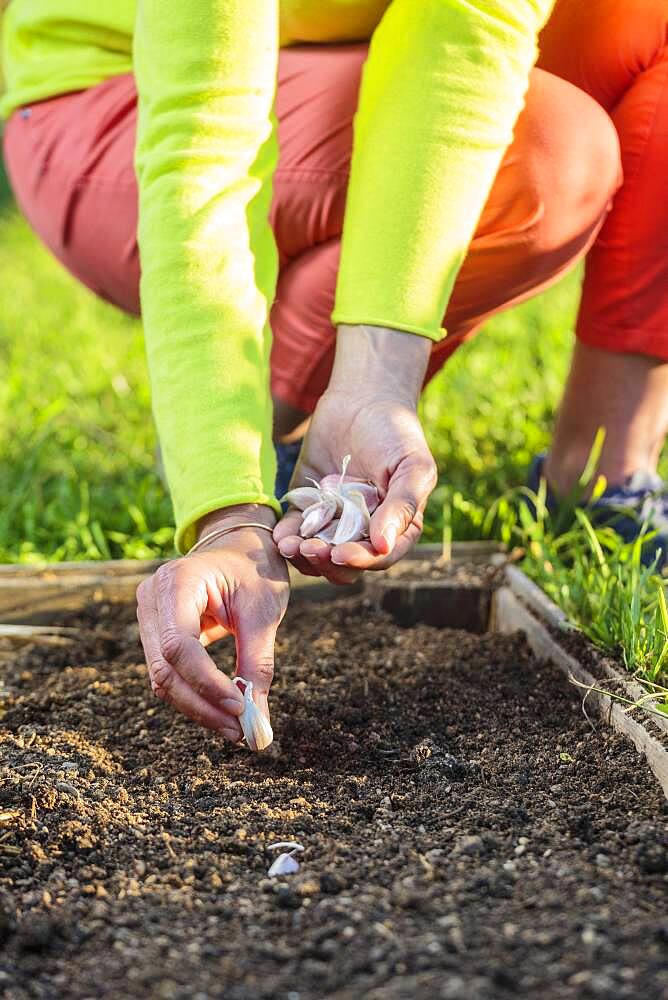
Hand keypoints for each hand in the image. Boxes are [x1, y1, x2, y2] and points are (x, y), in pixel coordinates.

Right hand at [136, 504, 288, 738]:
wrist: (240, 548)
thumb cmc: (254, 571)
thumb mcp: (264, 611)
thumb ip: (257, 662)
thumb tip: (258, 719)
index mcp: (177, 581)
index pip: (179, 645)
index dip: (206, 683)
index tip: (240, 708)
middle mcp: (151, 597)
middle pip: (165, 668)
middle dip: (202, 705)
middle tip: (240, 731)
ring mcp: (148, 615)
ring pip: (162, 678)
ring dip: (198, 708)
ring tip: (237, 728)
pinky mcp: (155, 632)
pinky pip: (168, 674)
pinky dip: (194, 696)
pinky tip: (223, 711)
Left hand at [274, 325, 437, 583]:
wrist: (361, 399)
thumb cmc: (395, 432)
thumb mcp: (410, 466)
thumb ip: (403, 505)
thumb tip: (383, 546)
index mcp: (397, 527)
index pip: (379, 557)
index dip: (360, 561)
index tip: (340, 553)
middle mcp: (365, 531)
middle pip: (346, 564)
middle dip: (327, 561)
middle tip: (310, 548)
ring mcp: (335, 521)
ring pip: (318, 554)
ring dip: (304, 556)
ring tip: (289, 545)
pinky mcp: (308, 507)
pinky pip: (296, 531)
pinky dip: (287, 537)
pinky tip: (280, 535)